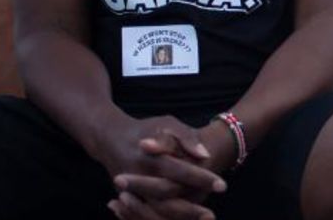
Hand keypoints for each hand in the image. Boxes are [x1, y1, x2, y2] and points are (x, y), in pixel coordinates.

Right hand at [91, 114, 224, 218]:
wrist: (110, 138)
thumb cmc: (145, 129)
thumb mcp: (166, 123)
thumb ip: (186, 137)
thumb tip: (205, 155)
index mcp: (149, 157)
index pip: (179, 171)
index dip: (201, 179)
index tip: (223, 185)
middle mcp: (138, 176)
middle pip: (165, 198)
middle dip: (190, 209)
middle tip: (212, 214)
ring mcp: (129, 191)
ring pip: (154, 212)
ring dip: (179, 218)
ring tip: (204, 219)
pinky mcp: (127, 199)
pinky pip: (145, 215)